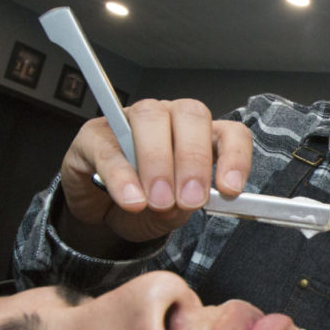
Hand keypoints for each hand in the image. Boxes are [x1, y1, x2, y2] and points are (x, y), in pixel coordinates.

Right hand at [60, 98, 252, 242]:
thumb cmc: (145, 205)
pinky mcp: (94, 135)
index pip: (230, 132)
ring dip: (159, 162)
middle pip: (192, 115)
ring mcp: (131, 119)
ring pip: (152, 119)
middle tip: (189, 200)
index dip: (235, 157)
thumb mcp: (172, 214)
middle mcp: (169, 118)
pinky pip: (110, 148)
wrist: (101, 212)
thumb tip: (185, 201)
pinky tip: (131, 199)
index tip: (229, 189)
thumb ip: (182, 206)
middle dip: (194, 159)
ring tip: (159, 202)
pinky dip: (122, 176)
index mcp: (200, 135)